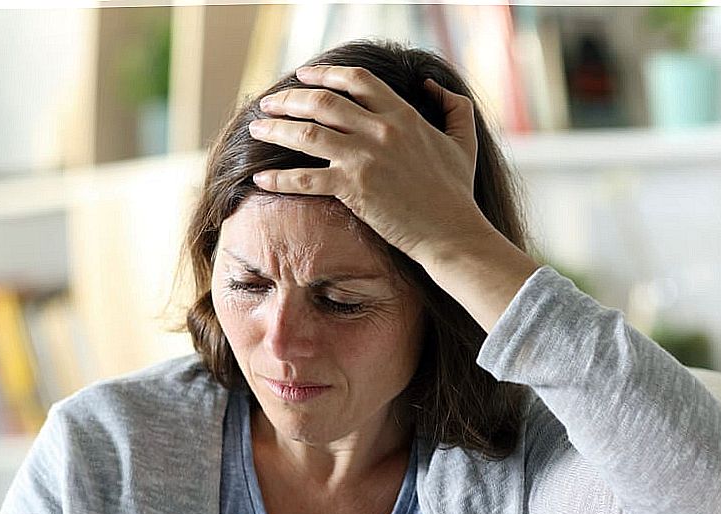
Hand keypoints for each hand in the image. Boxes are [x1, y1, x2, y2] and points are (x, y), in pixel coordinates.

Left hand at [248, 64, 487, 272]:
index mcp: (403, 115)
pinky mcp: (353, 189)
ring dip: (276, 130)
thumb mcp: (464, 140)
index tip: (303, 75)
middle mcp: (380, 131)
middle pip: (323, 102)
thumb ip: (452, 105)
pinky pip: (305, 180)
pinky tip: (260, 179)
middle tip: (268, 103)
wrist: (451, 232)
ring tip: (256, 130)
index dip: (326, 74)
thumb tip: (428, 83)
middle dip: (290, 98)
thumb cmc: (456, 192)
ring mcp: (364, 159)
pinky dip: (279, 179)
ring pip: (308, 134)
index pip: (357, 80)